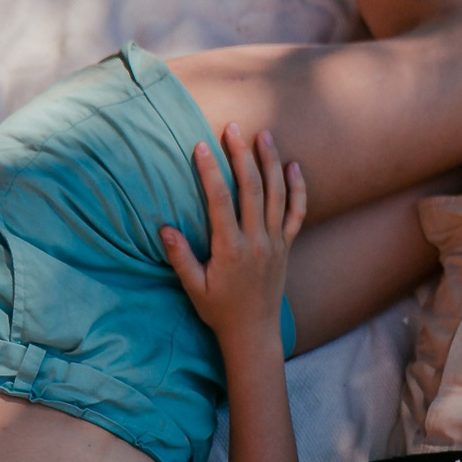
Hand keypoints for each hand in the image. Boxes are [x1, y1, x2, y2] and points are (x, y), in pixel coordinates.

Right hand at [159, 123, 305, 346]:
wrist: (254, 332)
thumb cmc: (219, 310)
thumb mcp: (194, 288)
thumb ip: (180, 258)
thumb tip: (164, 228)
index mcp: (231, 250)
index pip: (220, 201)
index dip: (210, 172)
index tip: (200, 146)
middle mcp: (256, 241)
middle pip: (252, 189)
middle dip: (241, 155)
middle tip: (233, 128)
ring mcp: (275, 242)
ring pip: (276, 194)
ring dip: (270, 162)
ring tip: (263, 135)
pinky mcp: (286, 246)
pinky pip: (297, 213)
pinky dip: (297, 189)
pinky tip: (293, 166)